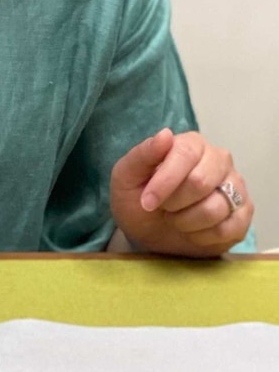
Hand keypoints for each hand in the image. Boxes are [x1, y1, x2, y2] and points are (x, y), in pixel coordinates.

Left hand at [109, 129, 252, 256]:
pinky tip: (193, 231)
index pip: (185, 154)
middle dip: (174, 203)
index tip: (147, 202)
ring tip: (177, 219)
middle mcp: (219, 160)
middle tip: (164, 208)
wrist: (149, 231)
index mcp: (192, 144)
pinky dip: (202, 237)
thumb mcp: (127, 176)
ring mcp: (235, 187)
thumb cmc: (138, 197)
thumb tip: (165, 134)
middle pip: (201, 182)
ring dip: (186, 222)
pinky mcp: (243, 214)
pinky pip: (228, 229)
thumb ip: (143, 155)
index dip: (165, 181)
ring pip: (215, 208)